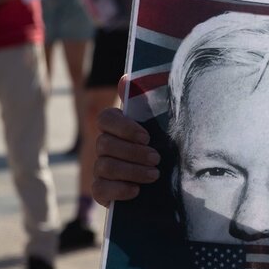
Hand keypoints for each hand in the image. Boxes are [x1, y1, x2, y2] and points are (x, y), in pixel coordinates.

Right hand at [91, 77, 160, 204]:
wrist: (168, 184)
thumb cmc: (165, 149)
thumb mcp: (163, 126)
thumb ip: (146, 103)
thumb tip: (126, 78)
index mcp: (117, 127)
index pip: (106, 119)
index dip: (124, 127)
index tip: (146, 137)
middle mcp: (104, 146)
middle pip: (104, 144)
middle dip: (133, 152)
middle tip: (156, 158)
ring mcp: (100, 168)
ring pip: (105, 166)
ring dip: (132, 171)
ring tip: (154, 175)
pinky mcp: (102, 190)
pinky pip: (100, 189)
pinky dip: (119, 190)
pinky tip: (137, 190)